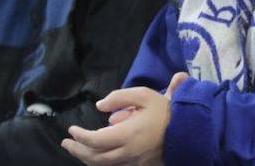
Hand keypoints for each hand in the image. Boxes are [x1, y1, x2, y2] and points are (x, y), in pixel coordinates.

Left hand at [62, 72, 189, 164]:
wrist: (188, 130)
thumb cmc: (165, 111)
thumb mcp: (144, 95)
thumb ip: (119, 97)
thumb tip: (100, 106)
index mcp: (127, 134)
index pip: (95, 140)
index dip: (80, 136)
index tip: (71, 129)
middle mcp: (127, 152)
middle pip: (95, 157)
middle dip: (77, 151)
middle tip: (66, 143)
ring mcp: (133, 162)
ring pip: (104, 165)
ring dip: (87, 159)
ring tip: (77, 150)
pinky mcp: (139, 165)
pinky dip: (101, 163)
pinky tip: (97, 156)